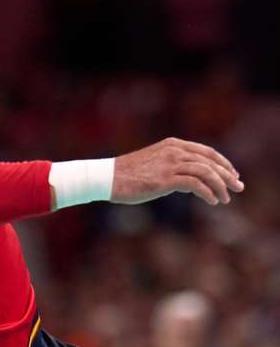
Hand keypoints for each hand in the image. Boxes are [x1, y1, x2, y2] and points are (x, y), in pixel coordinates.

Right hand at [111, 137, 243, 205]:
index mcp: (172, 144)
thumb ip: (173, 166)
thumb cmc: (129, 174)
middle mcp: (174, 151)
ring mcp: (169, 164)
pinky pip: (195, 184)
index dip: (223, 164)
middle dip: (228, 175)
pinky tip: (212, 202)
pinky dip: (208, 193)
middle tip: (238, 188)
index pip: (207, 152)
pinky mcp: (165, 179)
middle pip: (211, 161)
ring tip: (225, 199)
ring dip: (220, 186)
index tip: (233, 175)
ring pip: (206, 172)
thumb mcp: (155, 163)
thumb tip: (192, 182)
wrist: (108, 178)